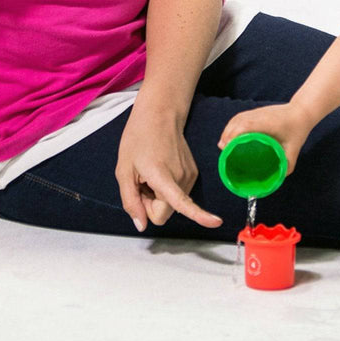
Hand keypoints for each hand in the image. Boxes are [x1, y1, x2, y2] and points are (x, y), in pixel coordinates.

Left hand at [115, 100, 222, 232]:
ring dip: (158, 195)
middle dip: (151, 204)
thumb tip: (142, 225)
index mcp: (163, 176)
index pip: (183, 203)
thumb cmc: (138, 139)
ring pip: (171, 203)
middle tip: (141, 182)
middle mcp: (182, 177)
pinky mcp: (193, 173)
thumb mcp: (123, 170)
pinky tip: (159, 170)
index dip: (198, 215)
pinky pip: (177, 194)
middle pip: (165, 212)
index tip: (216, 223)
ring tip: (150, 173)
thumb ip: (130, 201)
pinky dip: (166, 188)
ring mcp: (190, 175)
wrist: (159, 115)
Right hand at [217, 102, 313, 173]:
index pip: (245, 125)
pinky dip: (232, 125)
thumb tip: (281, 177)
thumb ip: (289, 163)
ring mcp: (257, 112)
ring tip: (224, 144)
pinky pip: (240, 117)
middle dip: (227, 134)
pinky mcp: (257, 111)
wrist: (302, 110)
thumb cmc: (298, 129)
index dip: (233, 134)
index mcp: (267, 123)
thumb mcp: (294, 148)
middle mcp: (259, 115)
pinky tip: (230, 134)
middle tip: (223, 149)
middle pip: (237, 122)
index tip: (227, 146)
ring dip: (228, 130)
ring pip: (237, 118)